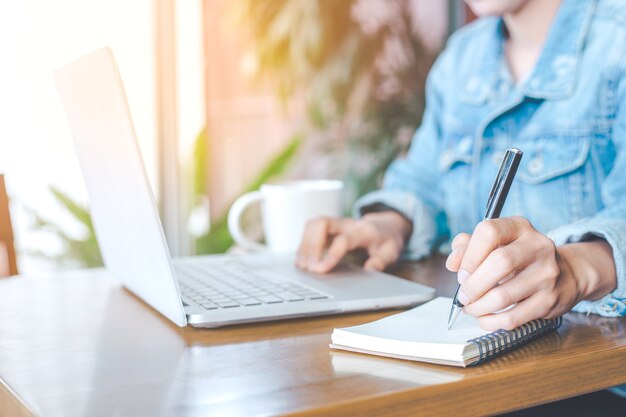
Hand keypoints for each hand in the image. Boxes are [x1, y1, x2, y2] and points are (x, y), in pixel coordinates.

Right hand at [296, 211, 411, 273]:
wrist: (385, 225)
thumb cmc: (387, 240)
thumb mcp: (392, 252)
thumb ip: (381, 261)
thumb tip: (369, 270)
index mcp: (364, 230)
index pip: (344, 239)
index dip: (331, 254)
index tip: (321, 270)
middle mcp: (346, 223)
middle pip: (322, 223)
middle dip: (312, 246)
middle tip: (310, 268)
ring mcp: (335, 223)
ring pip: (313, 224)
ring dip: (304, 245)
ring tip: (302, 266)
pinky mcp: (327, 228)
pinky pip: (310, 230)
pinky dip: (303, 245)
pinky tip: (302, 261)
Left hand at [446, 216, 615, 329]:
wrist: (565, 274)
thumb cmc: (518, 258)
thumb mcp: (496, 243)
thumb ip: (468, 246)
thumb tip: (453, 263)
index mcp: (519, 227)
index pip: (489, 232)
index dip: (469, 255)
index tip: (461, 273)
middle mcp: (537, 246)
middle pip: (498, 263)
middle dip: (473, 285)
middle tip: (463, 295)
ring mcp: (547, 274)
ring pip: (504, 296)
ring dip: (478, 307)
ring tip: (470, 308)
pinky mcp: (549, 300)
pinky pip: (513, 317)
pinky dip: (491, 321)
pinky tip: (484, 318)